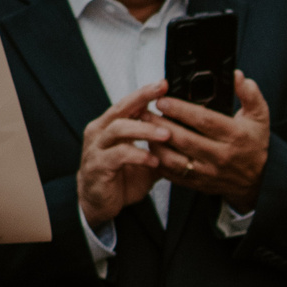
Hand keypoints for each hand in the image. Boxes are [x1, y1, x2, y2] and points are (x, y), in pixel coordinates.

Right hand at [77, 80, 176, 227]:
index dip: (144, 93)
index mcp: (110, 126)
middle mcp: (100, 132)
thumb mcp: (146, 158)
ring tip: (166, 134)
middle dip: (142, 99)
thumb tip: (189, 135)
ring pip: (118, 129)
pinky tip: (154, 160)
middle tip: (163, 96)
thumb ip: (161, 145)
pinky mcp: (98, 166)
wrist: (100, 202)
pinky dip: (138, 155)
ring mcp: (96, 148)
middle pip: (120, 109)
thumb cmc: (122, 177)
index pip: (128, 103)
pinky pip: (118, 155)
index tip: (164, 84)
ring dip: (144, 129)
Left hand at [150, 73, 270, 210]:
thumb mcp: (259, 116)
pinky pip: (173, 174)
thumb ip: (249, 94)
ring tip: (143, 128)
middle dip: (160, 123)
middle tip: (143, 111)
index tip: (162, 100)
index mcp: (236, 136)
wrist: (259, 178)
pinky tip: (152, 147)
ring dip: (155, 143)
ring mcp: (210, 172)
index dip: (180, 109)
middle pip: (184, 139)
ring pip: (174, 159)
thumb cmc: (254, 142)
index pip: (204, 120)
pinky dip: (159, 161)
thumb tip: (238, 76)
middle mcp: (222, 156)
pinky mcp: (200, 184)